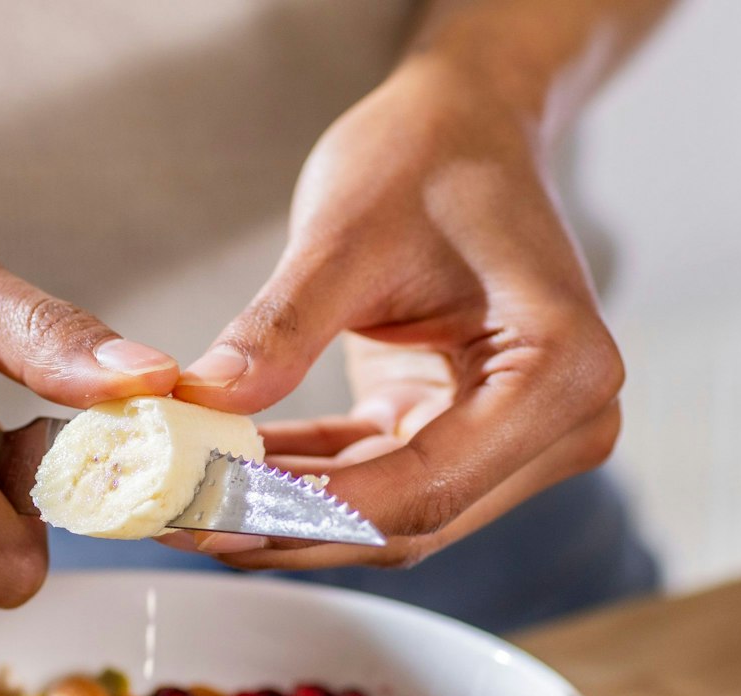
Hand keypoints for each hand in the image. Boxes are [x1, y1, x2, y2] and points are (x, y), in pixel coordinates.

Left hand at [172, 58, 623, 568]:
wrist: (467, 124)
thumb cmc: (430, 154)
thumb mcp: (345, 233)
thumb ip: (279, 328)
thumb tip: (203, 404)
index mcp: (561, 371)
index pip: (425, 484)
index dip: (310, 510)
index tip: (213, 511)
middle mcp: (562, 424)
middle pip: (410, 519)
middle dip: (287, 524)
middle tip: (177, 519)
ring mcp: (522, 440)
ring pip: (388, 516)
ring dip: (285, 514)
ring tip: (182, 503)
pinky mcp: (468, 437)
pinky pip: (375, 482)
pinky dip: (301, 481)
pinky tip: (223, 473)